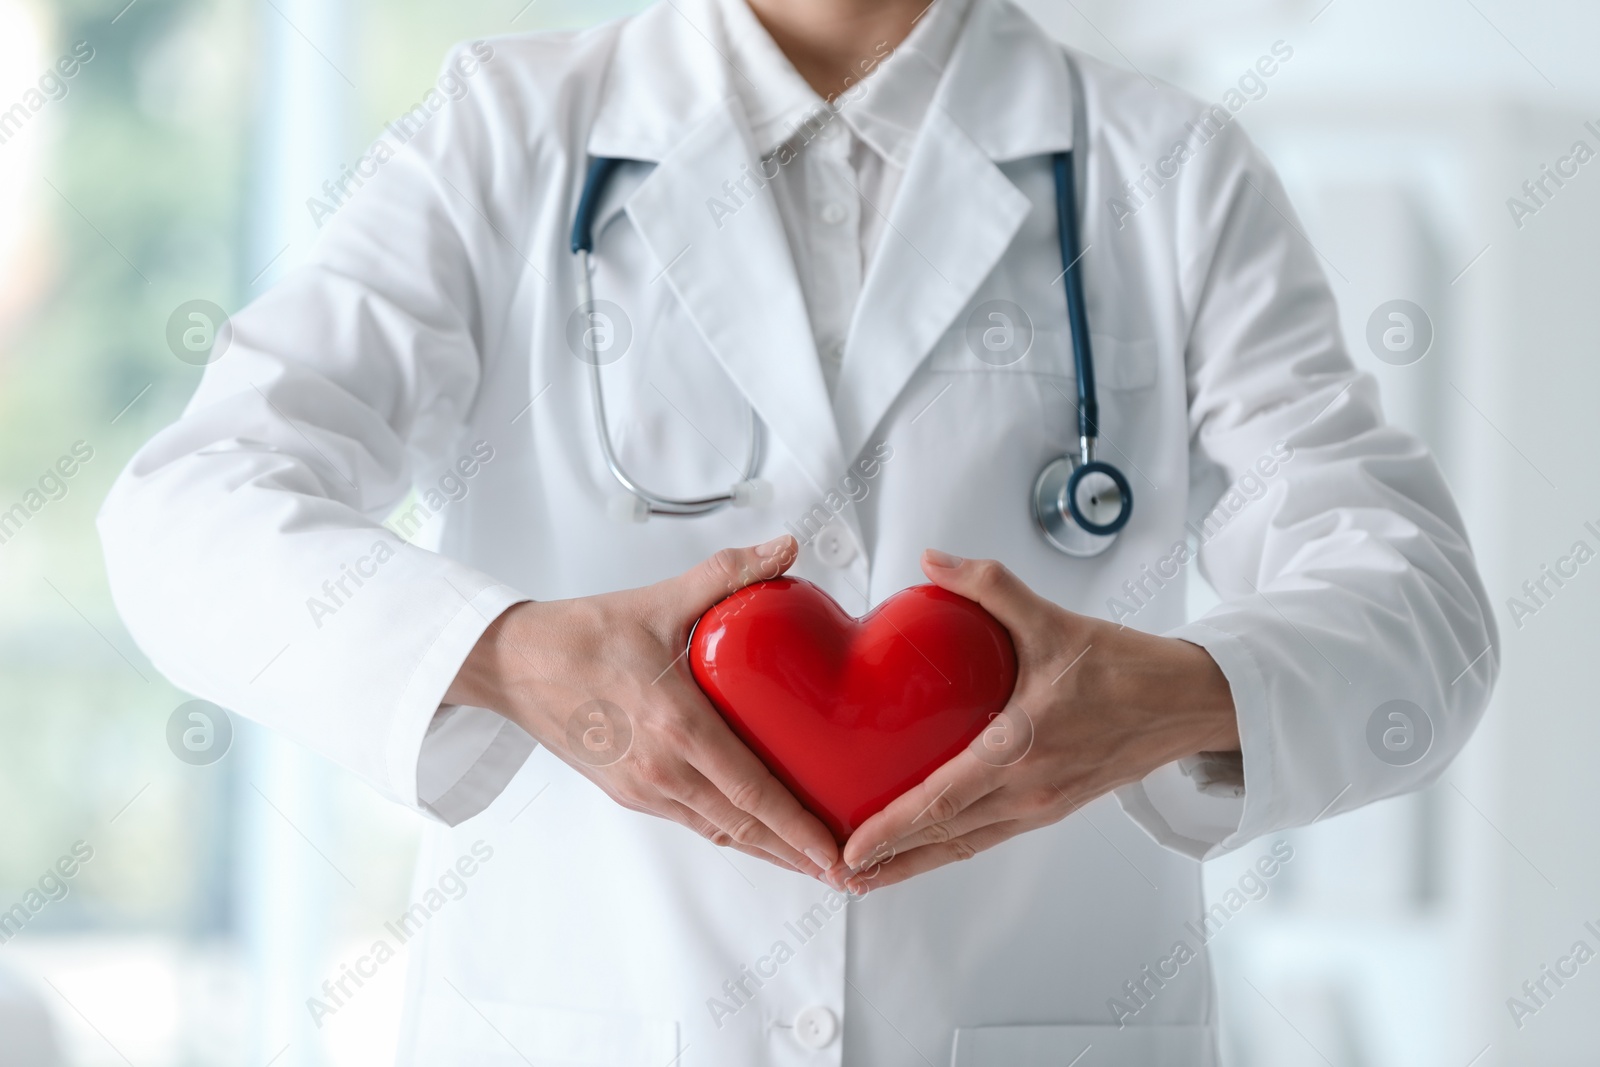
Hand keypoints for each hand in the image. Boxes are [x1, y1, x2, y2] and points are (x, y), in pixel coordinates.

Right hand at [446, 535, 848, 887]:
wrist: (511, 664)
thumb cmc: (580, 634)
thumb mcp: (661, 599)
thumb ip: (728, 573)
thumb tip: (785, 548)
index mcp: (674, 725)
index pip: (750, 791)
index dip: (796, 828)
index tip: (834, 851)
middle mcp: (659, 769)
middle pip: (742, 827)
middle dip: (795, 853)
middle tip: (843, 870)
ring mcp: (641, 787)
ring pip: (718, 831)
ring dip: (766, 849)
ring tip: (810, 859)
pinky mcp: (628, 792)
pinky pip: (691, 820)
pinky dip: (730, 831)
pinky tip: (756, 830)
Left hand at [839, 549, 1238, 891]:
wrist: (1187, 703)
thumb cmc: (1125, 665)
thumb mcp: (1053, 619)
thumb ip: (989, 586)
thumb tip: (931, 559)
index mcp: (1025, 746)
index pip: (945, 798)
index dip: (894, 828)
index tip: (852, 848)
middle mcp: (1031, 789)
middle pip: (946, 836)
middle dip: (890, 861)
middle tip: (837, 872)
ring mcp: (1043, 807)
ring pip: (966, 846)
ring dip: (915, 864)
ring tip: (866, 877)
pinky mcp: (1051, 809)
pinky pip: (988, 836)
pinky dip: (949, 847)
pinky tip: (920, 848)